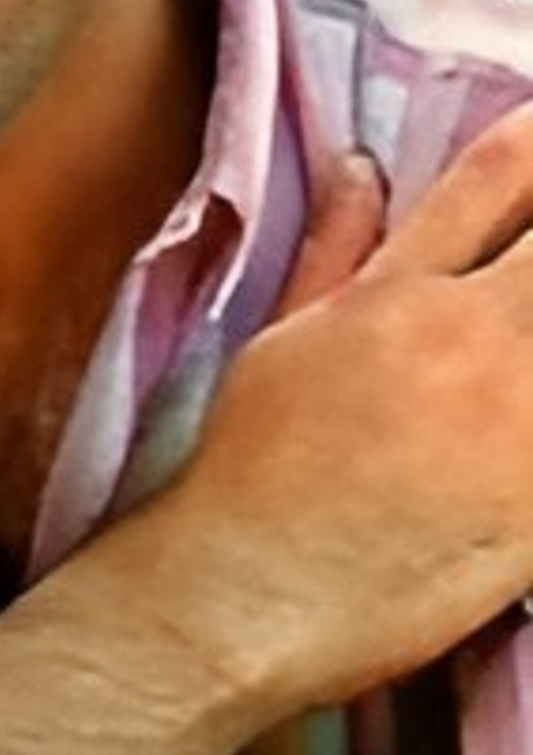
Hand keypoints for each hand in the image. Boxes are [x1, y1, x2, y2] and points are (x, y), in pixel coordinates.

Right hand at [143, 102, 532, 715]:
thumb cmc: (254, 462)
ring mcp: (519, 423)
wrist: (249, 590)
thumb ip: (337, 243)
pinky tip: (523, 415)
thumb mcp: (285, 334)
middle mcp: (470, 339)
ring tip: (518, 348)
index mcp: (401, 292)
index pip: (498, 175)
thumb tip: (360, 164)